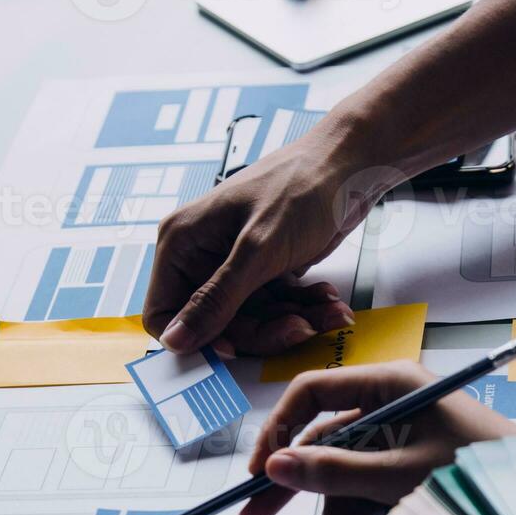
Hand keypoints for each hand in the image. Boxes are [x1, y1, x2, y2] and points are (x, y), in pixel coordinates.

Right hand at [142, 127, 387, 355]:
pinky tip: (327, 299)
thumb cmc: (301, 187)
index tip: (232, 349)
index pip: (164, 312)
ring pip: (253, 320)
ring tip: (329, 310)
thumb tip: (174, 340)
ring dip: (292, 320)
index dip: (196, 338)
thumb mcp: (257, 251)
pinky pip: (277, 307)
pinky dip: (304, 308)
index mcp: (182, 243)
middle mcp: (202, 255)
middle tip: (301, 326)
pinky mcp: (266, 270)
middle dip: (263, 330)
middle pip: (217, 324)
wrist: (351, 164)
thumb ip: (216, 299)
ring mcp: (236, 264)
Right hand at [239, 362, 515, 514]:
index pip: (311, 392)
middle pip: (323, 435)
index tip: (256, 472)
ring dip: (335, 507)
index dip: (277, 431)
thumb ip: (336, 472)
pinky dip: (362, 512)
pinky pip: (370, 483)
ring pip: (345, 468)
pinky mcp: (413, 463)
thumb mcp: (401, 475)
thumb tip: (275, 467)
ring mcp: (403, 433)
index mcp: (391, 383)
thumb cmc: (481, 472)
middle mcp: (393, 401)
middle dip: (293, 479)